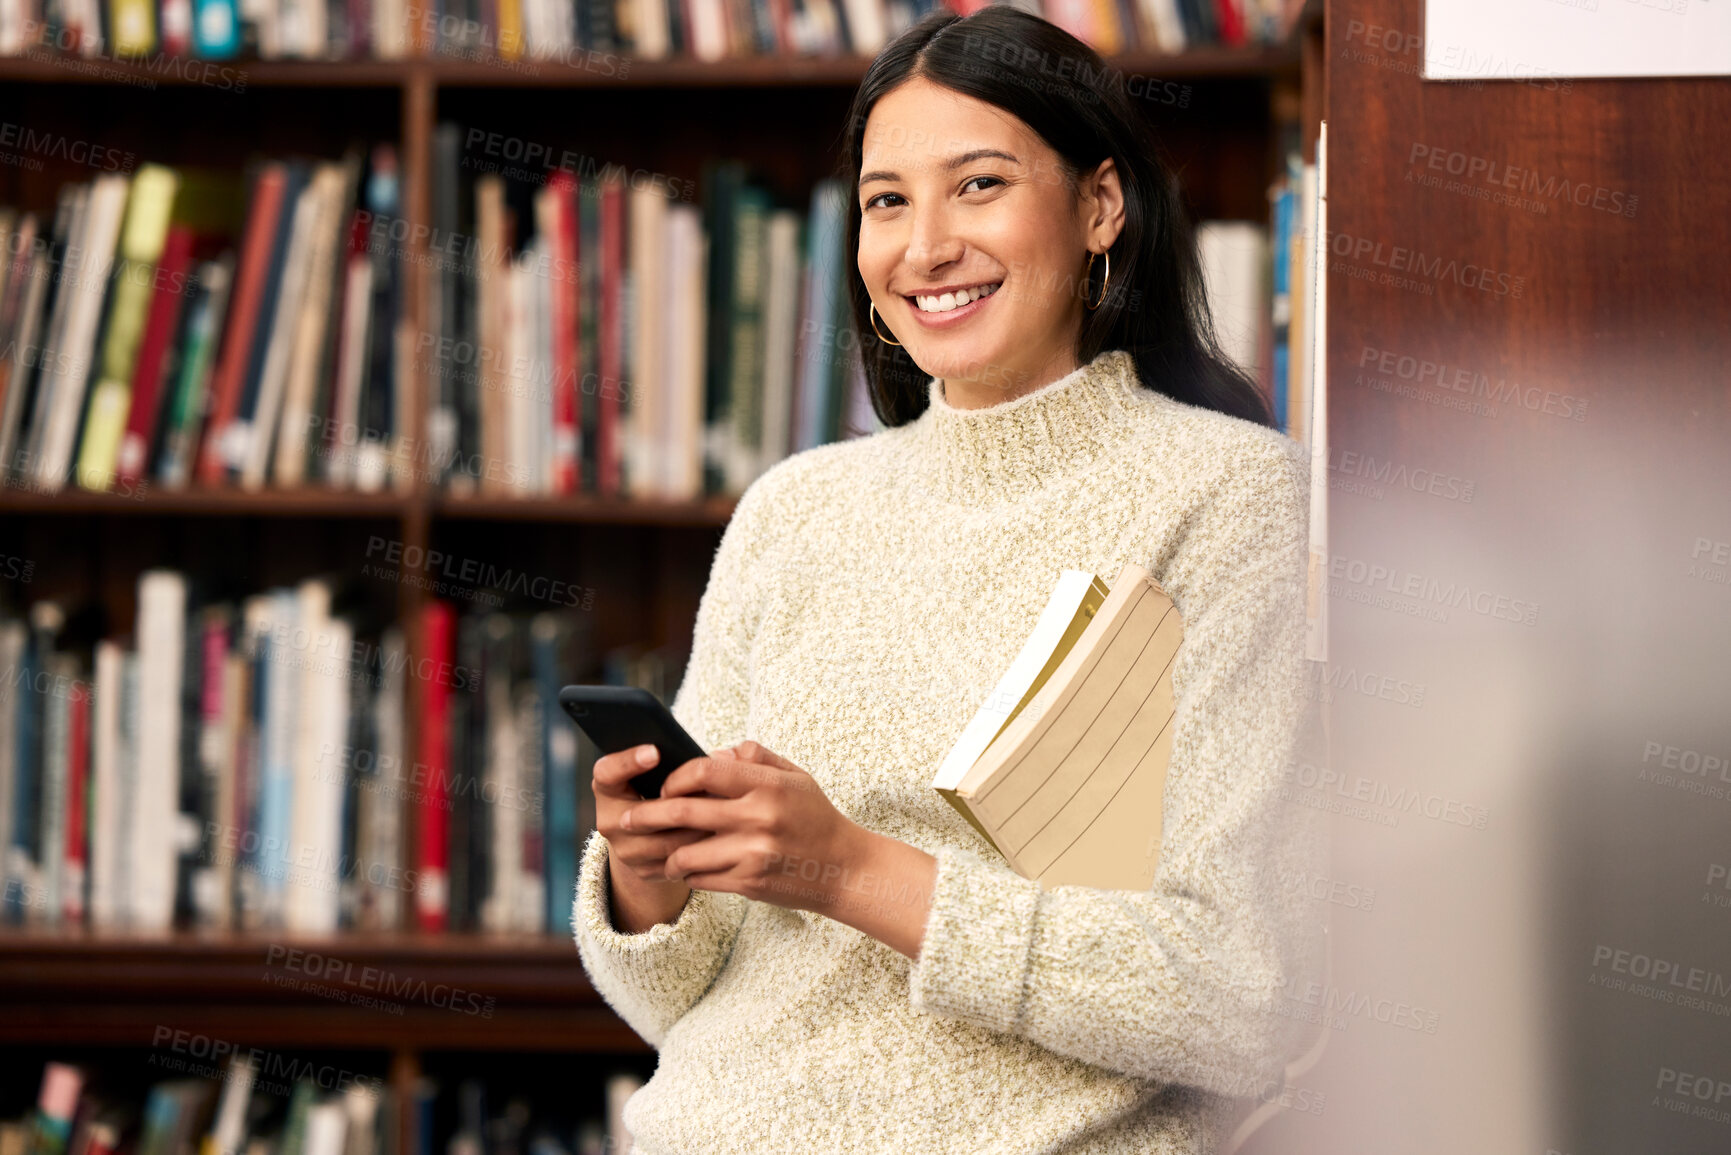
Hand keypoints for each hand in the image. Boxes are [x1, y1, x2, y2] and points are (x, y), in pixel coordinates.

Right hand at [592, 743, 716, 932]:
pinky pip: (676, 862)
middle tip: (709, 787)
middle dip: (678, 802)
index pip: (607, 773)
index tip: (654, 752)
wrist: (652, 833)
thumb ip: (675, 758)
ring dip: (695, 828)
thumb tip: (718, 757)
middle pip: (641, 814)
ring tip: (722, 812)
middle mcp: (609, 820)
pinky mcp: (644, 870)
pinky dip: (699, 850)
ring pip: (664, 842)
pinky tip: (719, 837)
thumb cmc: (659, 788)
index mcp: (607, 788)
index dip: (628, 762)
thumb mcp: (657, 770)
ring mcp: (625, 850)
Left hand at [620, 741, 937, 960]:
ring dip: (667, 853)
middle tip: (627, 821)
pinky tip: (686, 870)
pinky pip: (702, 878)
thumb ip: (753, 758)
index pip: (705, 770)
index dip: (676, 777)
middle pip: (685, 810)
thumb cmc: (815, 817)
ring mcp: (753, 852)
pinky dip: (688, 874)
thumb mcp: (794, 776)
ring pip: (686, 852)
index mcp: (767, 785)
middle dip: (648, 816)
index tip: (664, 786)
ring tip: (659, 851)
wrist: (845, 869)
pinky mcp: (750, 882)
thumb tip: (712, 753)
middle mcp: (758, 817)